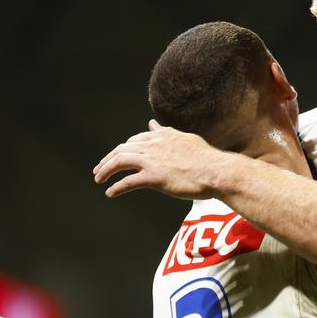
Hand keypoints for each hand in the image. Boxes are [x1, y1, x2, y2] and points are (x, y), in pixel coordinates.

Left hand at [93, 121, 231, 199]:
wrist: (218, 172)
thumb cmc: (207, 160)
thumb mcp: (185, 139)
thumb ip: (167, 133)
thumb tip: (153, 124)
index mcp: (162, 136)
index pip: (134, 140)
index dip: (122, 150)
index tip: (116, 157)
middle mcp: (154, 145)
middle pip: (122, 150)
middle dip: (107, 159)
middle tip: (99, 170)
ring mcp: (153, 161)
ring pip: (120, 162)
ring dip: (106, 170)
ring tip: (99, 179)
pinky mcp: (154, 177)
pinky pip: (128, 182)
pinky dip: (116, 187)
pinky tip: (110, 193)